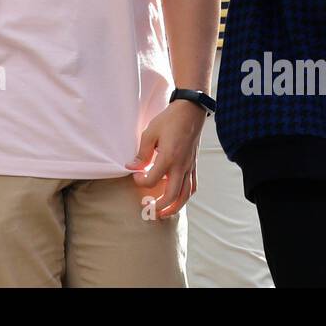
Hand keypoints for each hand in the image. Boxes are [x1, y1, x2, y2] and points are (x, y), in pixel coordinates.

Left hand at [127, 99, 205, 218]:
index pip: (152, 180)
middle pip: (171, 195)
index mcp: (168, 157)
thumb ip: (141, 153)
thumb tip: (131, 167)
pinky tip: (178, 199)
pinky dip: (185, 196)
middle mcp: (181, 166)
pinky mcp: (194, 165)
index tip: (135, 175)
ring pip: (185, 195)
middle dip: (160, 206)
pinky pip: (192, 186)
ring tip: (164, 213)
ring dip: (175, 207)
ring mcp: (189, 167)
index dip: (141, 181)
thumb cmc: (169, 120)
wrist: (190, 111)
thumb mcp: (150, 133)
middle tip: (149, 210)